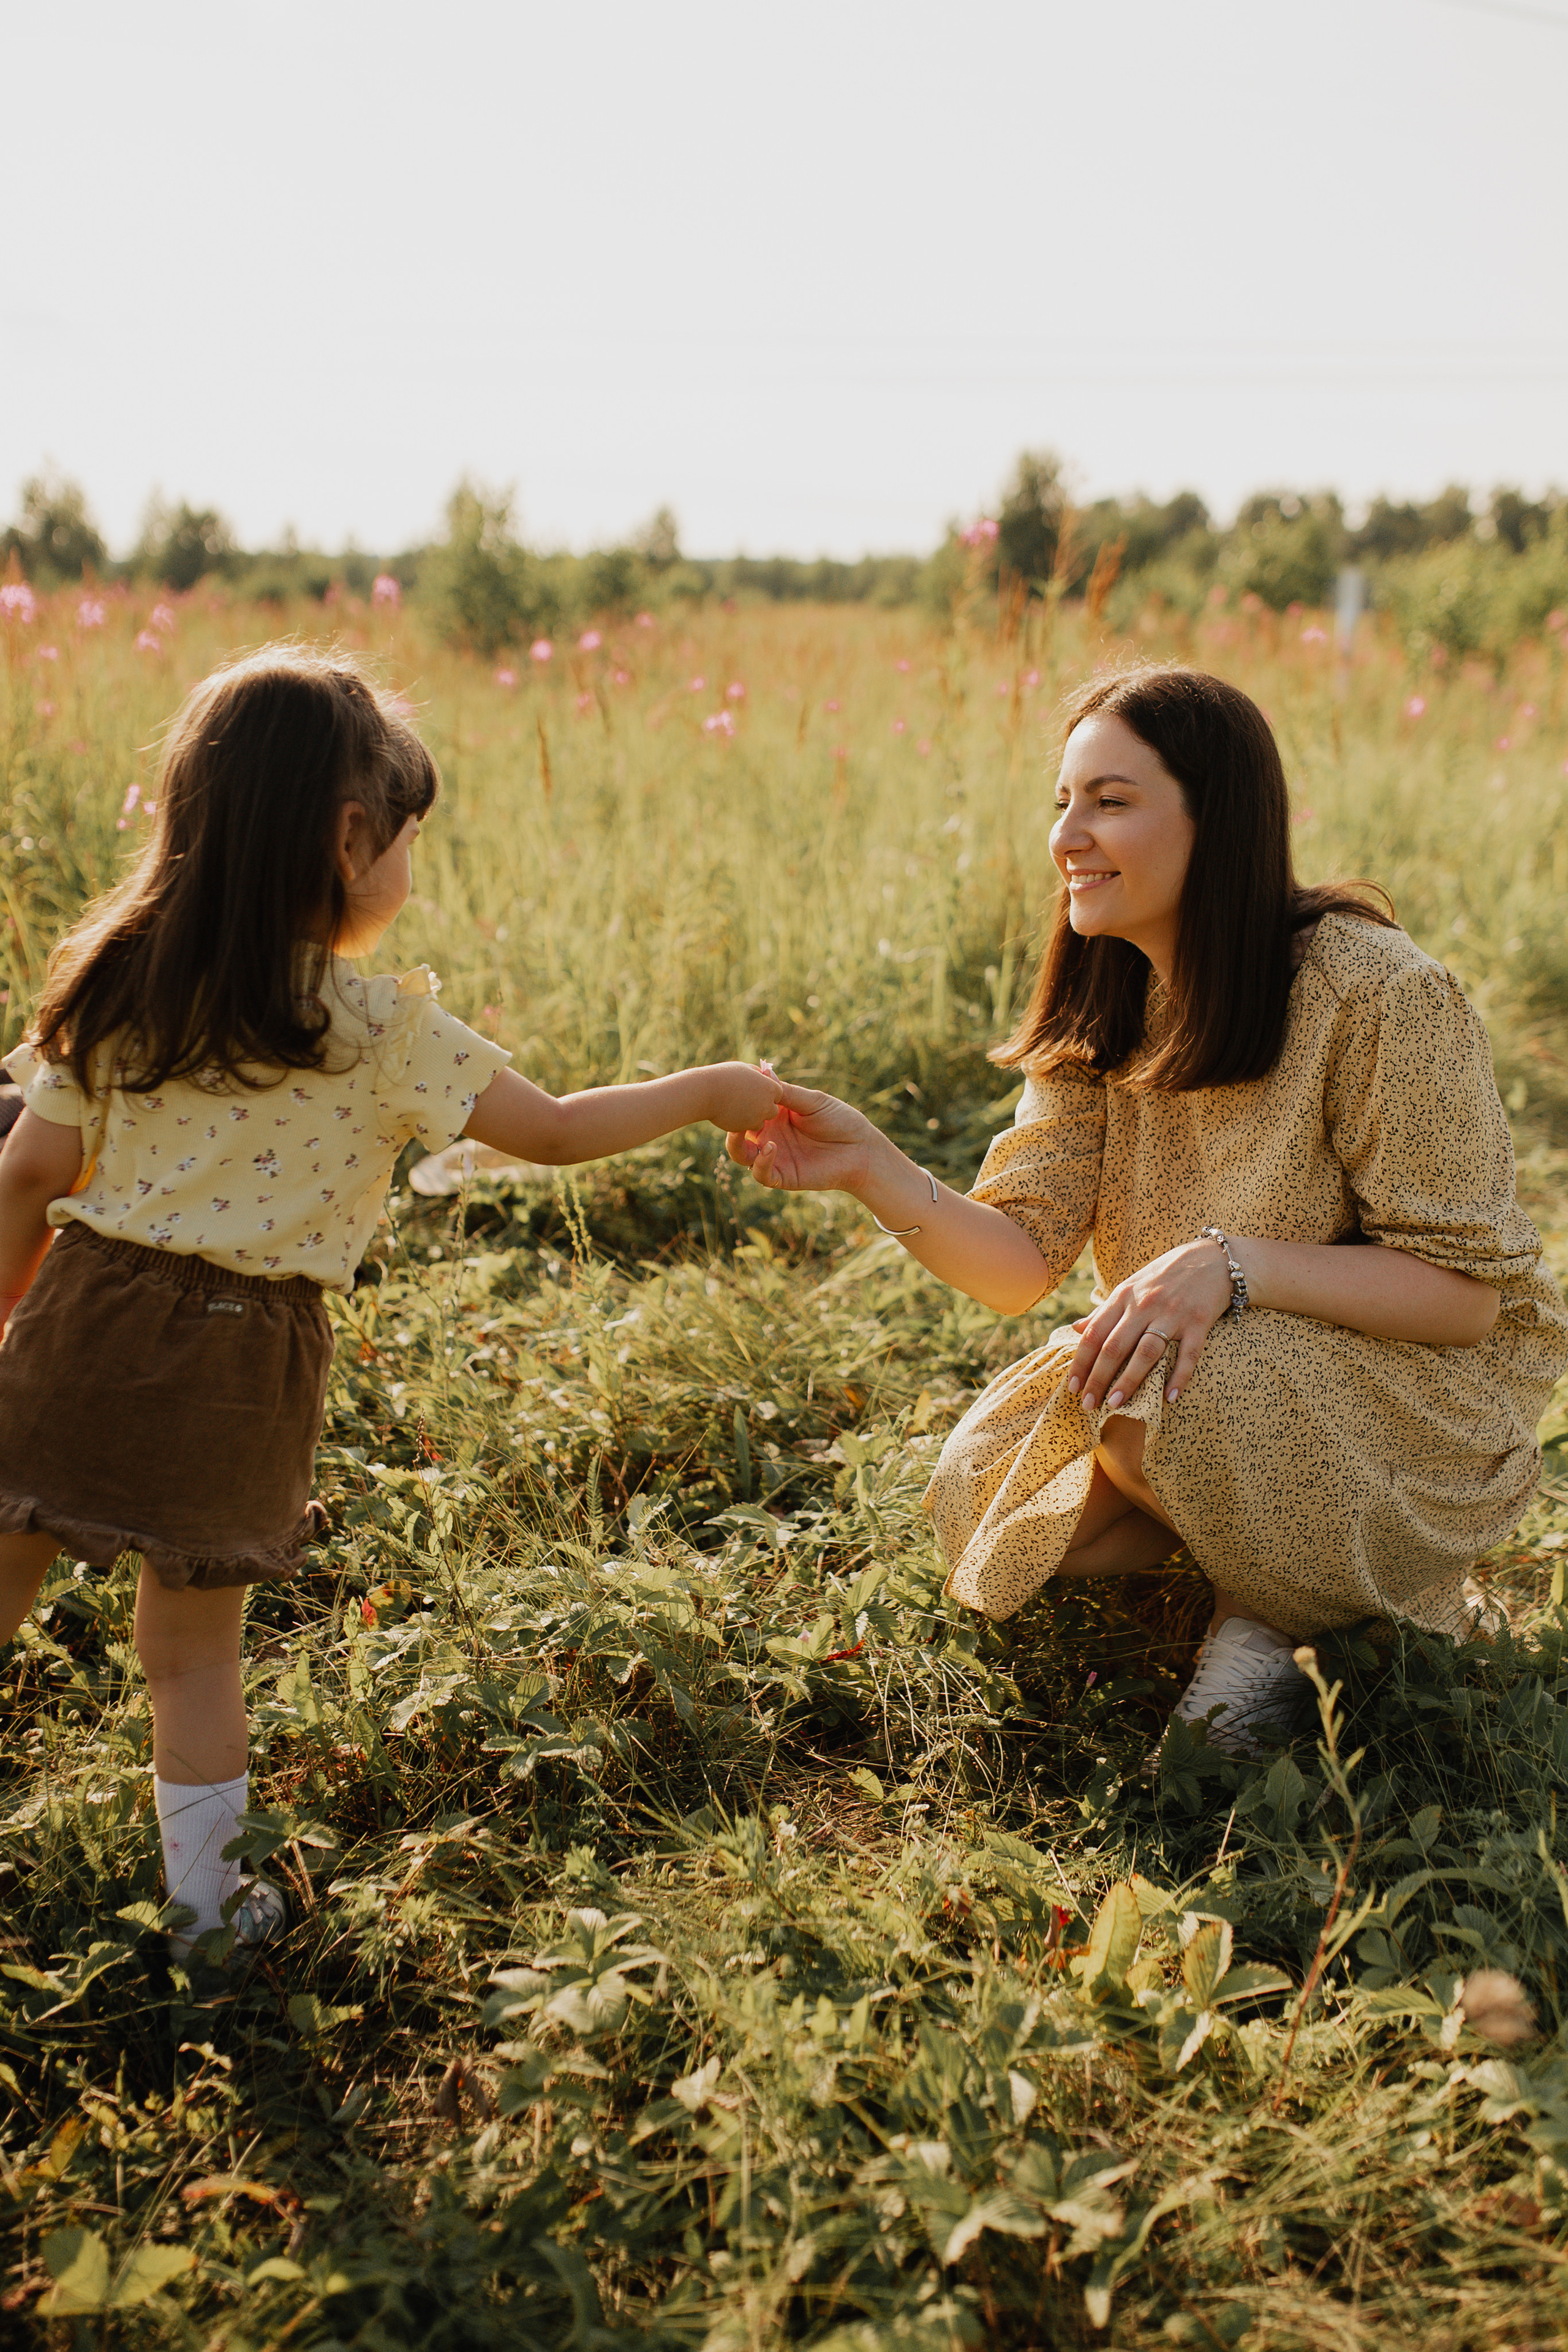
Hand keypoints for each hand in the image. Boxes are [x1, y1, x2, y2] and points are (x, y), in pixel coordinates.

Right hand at [699, 1061, 787, 1133]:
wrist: (706, 1092)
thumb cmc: (724, 1076)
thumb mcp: (745, 1069)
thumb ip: (759, 1075)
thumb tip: (765, 1079)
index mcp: (770, 1087)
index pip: (778, 1093)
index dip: (767, 1092)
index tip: (754, 1090)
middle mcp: (767, 1104)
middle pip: (772, 1109)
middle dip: (763, 1106)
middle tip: (747, 1100)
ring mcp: (757, 1117)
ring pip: (761, 1120)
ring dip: (753, 1116)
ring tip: (738, 1105)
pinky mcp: (746, 1127)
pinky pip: (749, 1127)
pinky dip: (743, 1122)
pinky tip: (732, 1113)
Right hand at [726, 1080, 879, 1194]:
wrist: (861, 1150)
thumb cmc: (841, 1120)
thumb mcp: (813, 1101)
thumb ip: (787, 1093)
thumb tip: (764, 1073)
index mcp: (775, 1116)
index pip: (746, 1110)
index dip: (737, 1102)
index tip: (734, 1089)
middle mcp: (770, 1136)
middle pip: (737, 1133)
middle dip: (729, 1123)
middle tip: (731, 1113)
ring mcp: (774, 1157)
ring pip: (742, 1156)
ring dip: (736, 1144)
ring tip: (743, 1131)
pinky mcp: (783, 1177)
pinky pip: (761, 1174)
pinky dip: (761, 1162)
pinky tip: (771, 1147)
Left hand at [1068, 1237, 1233, 1410]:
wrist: (1212, 1258)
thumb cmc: (1166, 1275)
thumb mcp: (1131, 1285)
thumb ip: (1105, 1309)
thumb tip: (1077, 1328)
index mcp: (1124, 1296)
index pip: (1095, 1334)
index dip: (1081, 1362)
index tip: (1072, 1387)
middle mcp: (1145, 1305)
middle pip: (1115, 1347)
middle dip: (1098, 1378)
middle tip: (1088, 1405)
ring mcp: (1172, 1313)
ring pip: (1146, 1352)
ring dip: (1129, 1380)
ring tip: (1116, 1404)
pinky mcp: (1199, 1322)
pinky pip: (1188, 1354)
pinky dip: (1179, 1377)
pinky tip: (1170, 1398)